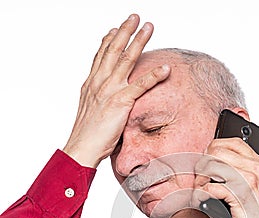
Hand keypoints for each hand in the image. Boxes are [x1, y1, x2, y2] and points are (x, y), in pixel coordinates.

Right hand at [63, 14, 169, 167]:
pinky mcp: (121, 102)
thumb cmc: (87, 136)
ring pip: (127, 60)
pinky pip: (141, 85)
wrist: (82, 148)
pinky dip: (154, 75)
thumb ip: (98, 101)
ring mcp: (110, 90)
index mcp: (91, 85)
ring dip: (139, 41)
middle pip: (114, 50)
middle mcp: (99, 82)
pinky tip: (165, 68)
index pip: (100, 57)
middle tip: (135, 17)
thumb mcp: (90, 112)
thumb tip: (104, 102)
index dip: (108, 41)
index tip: (114, 29)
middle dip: (125, 31)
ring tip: (149, 28)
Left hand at [193, 138, 258, 217]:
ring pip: (211, 166)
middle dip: (204, 163)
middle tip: (201, 178)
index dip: (215, 149)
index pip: (233, 142)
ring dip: (200, 179)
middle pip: (217, 151)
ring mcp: (246, 180)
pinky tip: (203, 200)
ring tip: (201, 190)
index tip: (208, 162)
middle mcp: (254, 168)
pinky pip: (210, 187)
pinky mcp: (237, 195)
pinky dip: (202, 194)